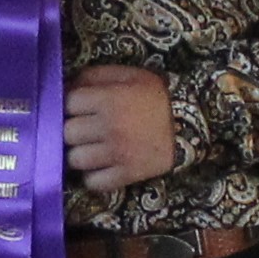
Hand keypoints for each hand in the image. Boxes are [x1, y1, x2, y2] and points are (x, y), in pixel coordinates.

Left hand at [63, 65, 179, 192]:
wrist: (191, 122)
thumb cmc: (155, 96)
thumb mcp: (129, 75)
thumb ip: (95, 76)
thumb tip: (66, 87)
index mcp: (109, 99)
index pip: (68, 103)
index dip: (71, 105)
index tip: (78, 108)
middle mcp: (110, 127)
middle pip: (68, 133)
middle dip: (73, 130)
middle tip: (82, 130)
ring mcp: (118, 153)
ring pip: (76, 159)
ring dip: (80, 154)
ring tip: (90, 149)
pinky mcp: (127, 174)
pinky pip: (94, 182)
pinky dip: (93, 176)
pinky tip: (100, 166)